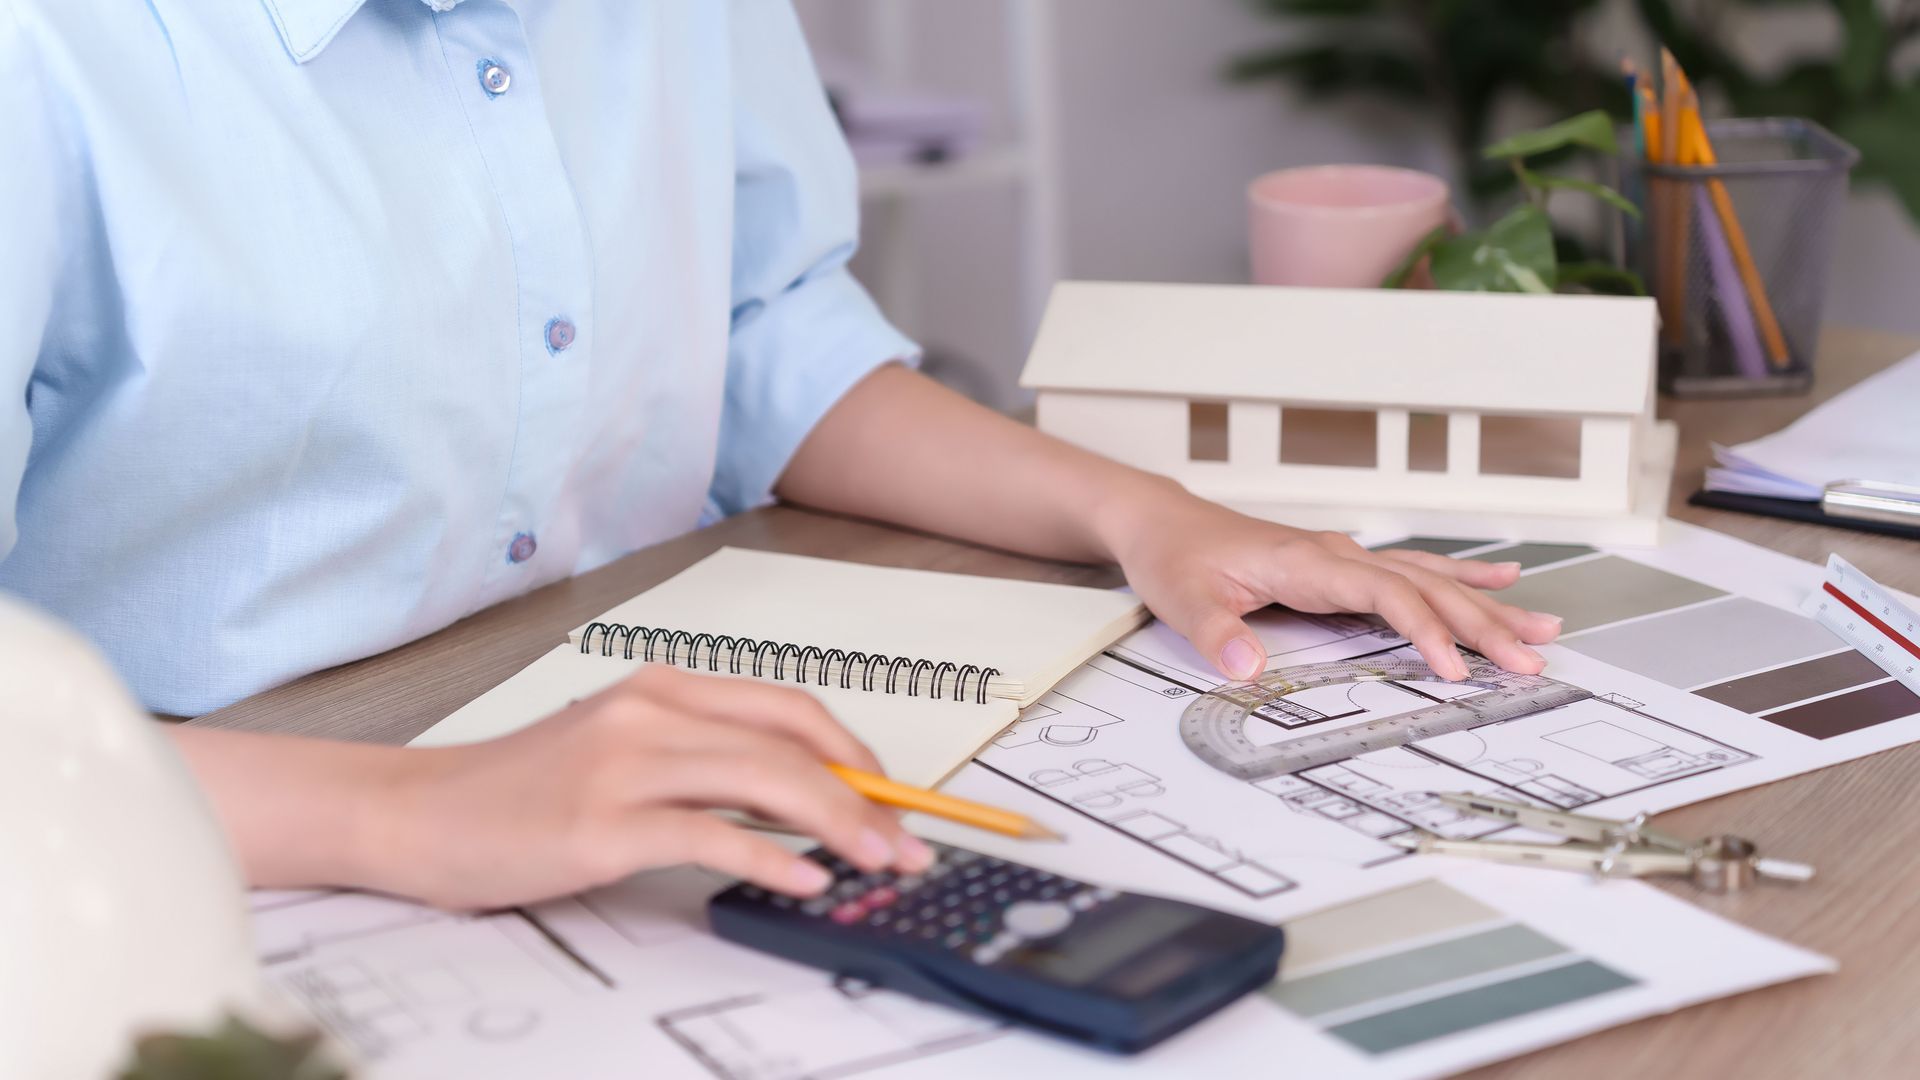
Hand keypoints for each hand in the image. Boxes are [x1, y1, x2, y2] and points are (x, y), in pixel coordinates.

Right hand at [372, 665, 932, 908]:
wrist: (417, 814)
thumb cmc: (520, 791)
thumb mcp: (619, 753)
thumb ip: (701, 762)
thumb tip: (800, 800)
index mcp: (660, 689)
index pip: (787, 708)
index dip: (856, 752)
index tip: (898, 797)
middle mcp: (649, 713)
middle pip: (790, 744)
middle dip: (867, 795)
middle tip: (912, 842)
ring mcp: (624, 765)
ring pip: (762, 780)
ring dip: (840, 824)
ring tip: (882, 861)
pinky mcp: (601, 824)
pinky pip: (708, 836)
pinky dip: (770, 858)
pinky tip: (808, 879)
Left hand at [1100, 481, 1562, 681]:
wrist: (1162, 521)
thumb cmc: (1173, 555)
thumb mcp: (1181, 598)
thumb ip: (1214, 631)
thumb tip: (1245, 665)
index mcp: (1306, 563)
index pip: (1383, 595)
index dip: (1423, 629)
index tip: (1453, 669)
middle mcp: (1336, 555)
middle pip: (1425, 588)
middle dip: (1482, 624)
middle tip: (1532, 659)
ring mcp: (1344, 557)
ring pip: (1431, 579)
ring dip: (1487, 604)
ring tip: (1543, 626)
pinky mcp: (1341, 564)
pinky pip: (1413, 571)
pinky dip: (1460, 579)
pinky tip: (1501, 580)